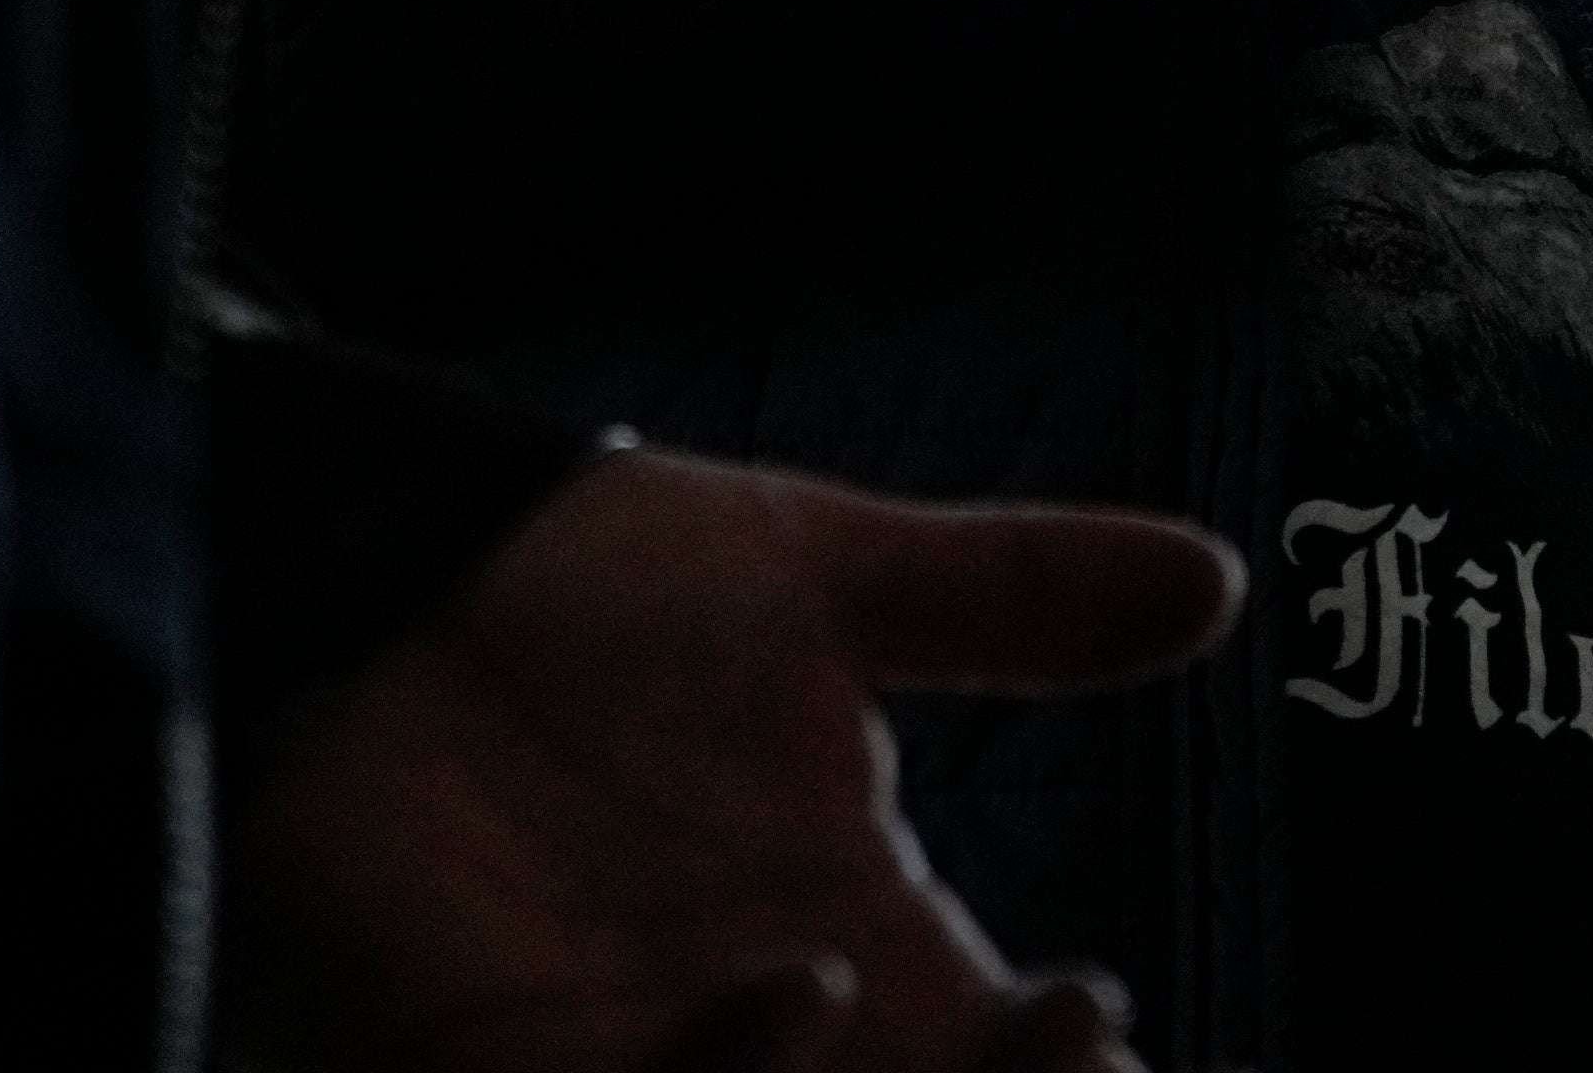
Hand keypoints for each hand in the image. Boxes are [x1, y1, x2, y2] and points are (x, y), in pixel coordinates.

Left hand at [227, 447, 1241, 1072]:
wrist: (375, 570)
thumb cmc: (588, 583)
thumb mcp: (824, 571)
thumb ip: (1017, 593)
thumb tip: (1217, 577)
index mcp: (875, 951)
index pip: (1024, 1065)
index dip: (1089, 1069)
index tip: (1133, 1022)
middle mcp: (779, 1032)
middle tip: (1086, 1025)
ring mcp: (641, 1061)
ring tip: (1025, 1016)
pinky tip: (799, 986)